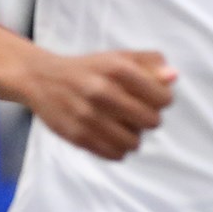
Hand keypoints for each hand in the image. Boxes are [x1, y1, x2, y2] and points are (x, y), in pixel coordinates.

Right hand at [22, 49, 175, 160]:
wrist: (40, 79)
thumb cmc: (87, 69)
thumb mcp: (118, 57)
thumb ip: (149, 63)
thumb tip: (172, 76)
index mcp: (116, 68)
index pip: (162, 98)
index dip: (162, 101)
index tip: (151, 99)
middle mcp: (101, 91)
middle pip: (151, 122)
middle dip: (147, 119)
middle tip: (134, 114)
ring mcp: (87, 115)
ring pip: (134, 142)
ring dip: (132, 137)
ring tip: (122, 127)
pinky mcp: (76, 135)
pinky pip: (113, 154)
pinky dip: (117, 149)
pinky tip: (110, 137)